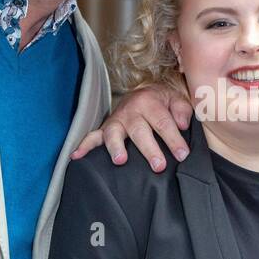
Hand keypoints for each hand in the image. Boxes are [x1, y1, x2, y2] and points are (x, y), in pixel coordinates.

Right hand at [71, 83, 193, 172]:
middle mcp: (131, 110)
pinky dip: (84, 146)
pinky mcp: (106, 128)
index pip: (163, 122)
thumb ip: (182, 111)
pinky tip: (76, 156)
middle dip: (149, 148)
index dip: (174, 140)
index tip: (182, 155)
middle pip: (139, 131)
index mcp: (149, 101)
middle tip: (158, 165)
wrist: (144, 93)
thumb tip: (182, 124)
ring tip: (120, 161)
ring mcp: (116, 120)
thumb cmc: (162, 102)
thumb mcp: (176, 100)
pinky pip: (92, 136)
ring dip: (115, 147)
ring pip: (113, 133)